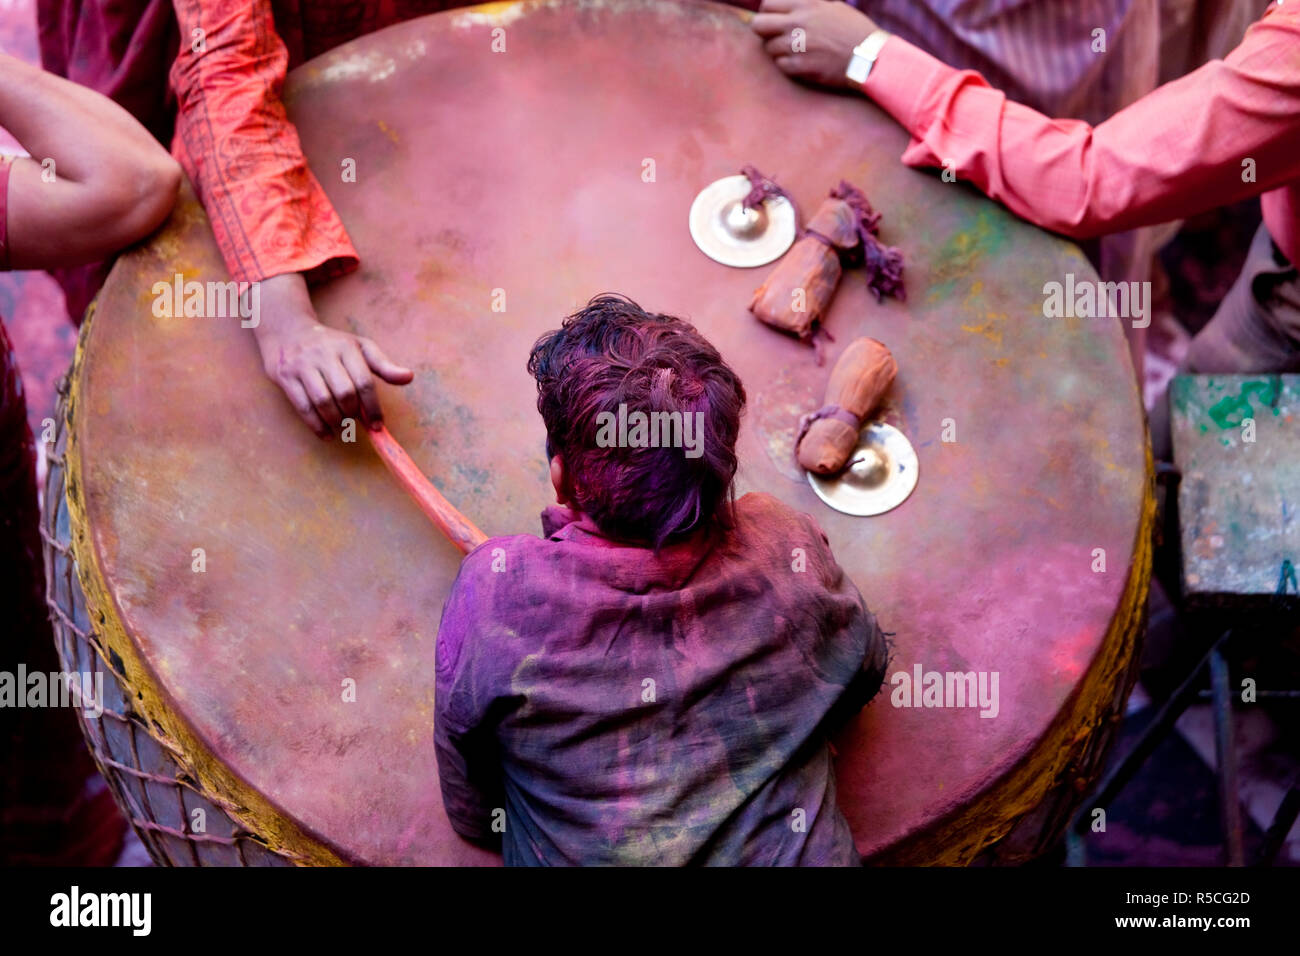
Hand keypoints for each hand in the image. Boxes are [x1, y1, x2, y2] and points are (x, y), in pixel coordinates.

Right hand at [253, 272, 413, 438]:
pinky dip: (316, 425)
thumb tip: (409, 377)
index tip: (378, 425)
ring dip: (336, 420)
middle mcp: (324, 355)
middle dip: (353, 413)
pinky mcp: (285, 377)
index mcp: (346, 348)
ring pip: (322, 401)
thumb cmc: (331, 344)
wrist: (288, 330)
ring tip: (342, 425)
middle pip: (344, 393)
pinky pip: (303, 407)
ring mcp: (302, 365)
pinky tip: (327, 433)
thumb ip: (384, 365)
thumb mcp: (360, 347)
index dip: (373, 407)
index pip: (364, 382)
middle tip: (355, 420)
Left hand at [751, 0, 878, 89]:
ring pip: (769, 48)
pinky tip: (801, 64)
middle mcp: (798, 23)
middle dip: (764, 32)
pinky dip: (787, 66)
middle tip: (774, 38)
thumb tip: (793, 3)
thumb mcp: (833, 6)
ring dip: (778, 52)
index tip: (774, 21)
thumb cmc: (853, 30)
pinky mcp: (801, 67)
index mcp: (805, 5)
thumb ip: (809, 4)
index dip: (767, 14)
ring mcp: (798, 46)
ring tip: (795, 52)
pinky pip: (780, 66)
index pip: (767, 5)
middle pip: (759, 25)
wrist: (870, 56)